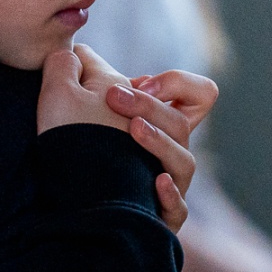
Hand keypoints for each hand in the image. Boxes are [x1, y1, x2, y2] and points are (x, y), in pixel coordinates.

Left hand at [39, 46, 200, 230]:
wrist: (72, 216)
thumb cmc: (81, 159)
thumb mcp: (83, 114)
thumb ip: (87, 79)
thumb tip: (80, 51)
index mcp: (161, 128)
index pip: (200, 95)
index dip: (180, 84)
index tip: (143, 81)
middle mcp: (171, 156)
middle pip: (183, 123)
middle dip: (150, 105)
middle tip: (113, 96)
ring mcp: (170, 189)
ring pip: (184, 162)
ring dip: (159, 141)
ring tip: (133, 130)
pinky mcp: (160, 220)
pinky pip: (179, 211)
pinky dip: (170, 195)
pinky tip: (154, 182)